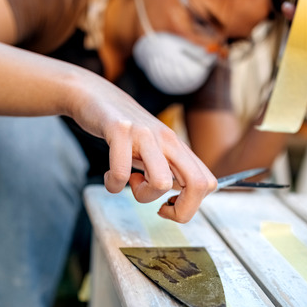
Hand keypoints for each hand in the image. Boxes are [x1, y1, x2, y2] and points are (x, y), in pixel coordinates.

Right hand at [68, 72, 216, 222]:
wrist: (97, 95)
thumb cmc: (126, 131)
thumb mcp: (155, 149)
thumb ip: (170, 170)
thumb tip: (182, 201)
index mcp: (179, 147)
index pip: (208, 183)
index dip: (191, 206)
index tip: (168, 205)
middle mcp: (168, 139)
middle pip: (198, 184)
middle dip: (180, 211)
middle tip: (159, 209)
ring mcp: (145, 134)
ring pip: (161, 182)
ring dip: (142, 195)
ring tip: (130, 182)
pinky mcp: (120, 130)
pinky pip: (121, 173)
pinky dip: (113, 185)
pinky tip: (108, 176)